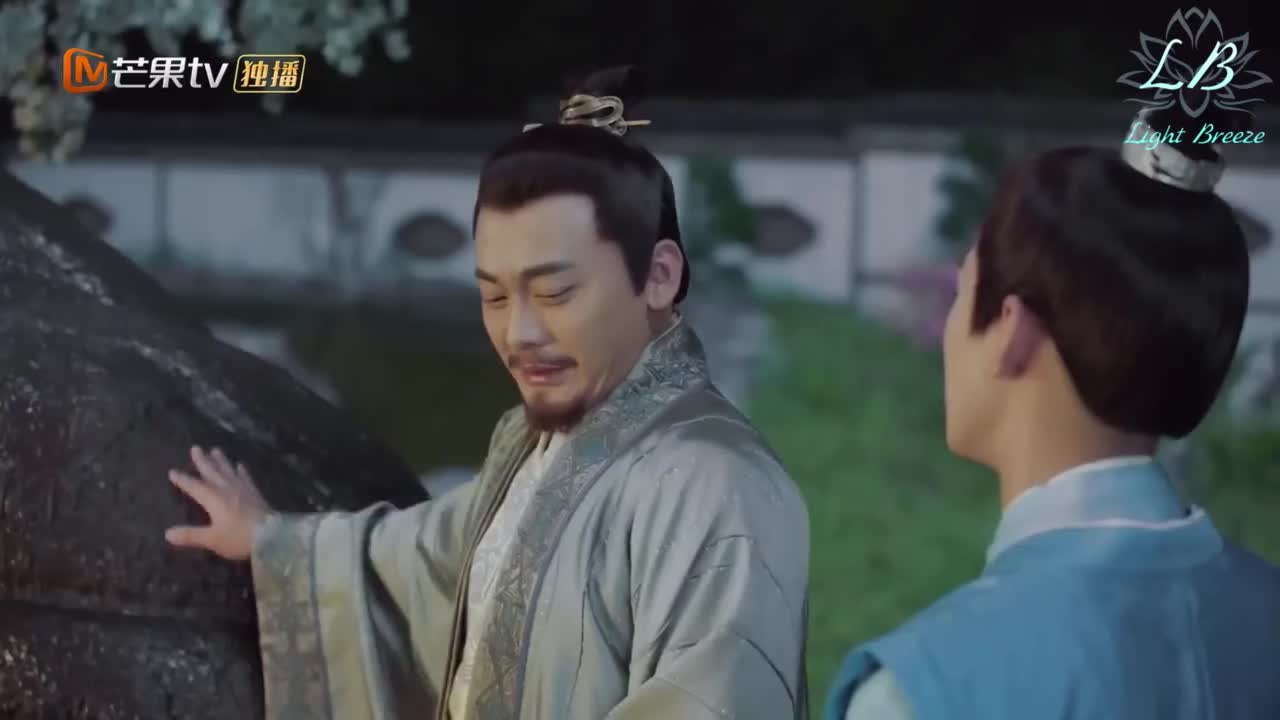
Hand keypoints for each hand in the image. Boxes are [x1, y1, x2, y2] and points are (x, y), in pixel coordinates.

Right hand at [165, 446, 270, 560]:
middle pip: (212, 472)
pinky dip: (241, 470)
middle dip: (202, 461)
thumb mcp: (212, 539)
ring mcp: (243, 489)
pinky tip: (240, 465)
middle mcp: (227, 489)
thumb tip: (167, 533)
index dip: (183, 480)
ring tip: (215, 449)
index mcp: (213, 498)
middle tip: (196, 448)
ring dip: (220, 460)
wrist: (272, 535)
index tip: (172, 471)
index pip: (194, 486)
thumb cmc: (239, 537)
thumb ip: (190, 535)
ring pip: (228, 471)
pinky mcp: (255, 493)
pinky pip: (245, 477)